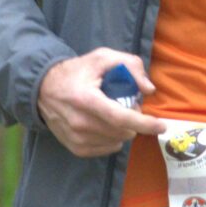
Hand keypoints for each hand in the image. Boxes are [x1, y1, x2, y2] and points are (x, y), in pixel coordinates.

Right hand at [37, 49, 161, 158]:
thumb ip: (129, 65)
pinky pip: (106, 148)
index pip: (120, 118)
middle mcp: (80, 122)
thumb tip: (148, 89)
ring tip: (113, 114)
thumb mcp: (102, 58)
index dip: (144, 124)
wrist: (43, 89)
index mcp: (86, 99)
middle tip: (126, 106)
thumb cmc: (77, 72)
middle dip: (133, 122)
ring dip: (123, 130)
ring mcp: (76, 138)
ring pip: (117, 141)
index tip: (162, 126)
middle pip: (122, 131)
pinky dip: (113, 139)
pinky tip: (105, 125)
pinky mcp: (75, 148)